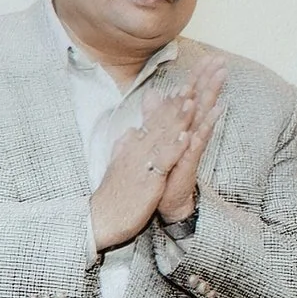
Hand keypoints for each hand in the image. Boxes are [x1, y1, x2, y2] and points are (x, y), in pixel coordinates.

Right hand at [90, 92, 192, 250]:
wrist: (102, 217)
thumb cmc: (114, 194)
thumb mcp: (120, 163)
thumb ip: (126, 145)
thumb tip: (132, 130)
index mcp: (133, 145)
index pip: (155, 120)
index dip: (171, 102)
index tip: (186, 84)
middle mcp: (137, 148)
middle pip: (161, 120)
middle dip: (179, 100)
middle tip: (194, 80)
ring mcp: (142, 162)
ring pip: (163, 135)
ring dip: (178, 116)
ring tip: (192, 98)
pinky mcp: (148, 179)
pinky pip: (163, 161)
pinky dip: (174, 147)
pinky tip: (186, 136)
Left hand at [158, 56, 225, 224]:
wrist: (166, 200)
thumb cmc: (166, 170)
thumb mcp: (157, 137)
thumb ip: (156, 115)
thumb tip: (153, 94)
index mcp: (182, 127)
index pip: (192, 96)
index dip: (199, 76)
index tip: (209, 56)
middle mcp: (190, 133)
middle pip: (202, 101)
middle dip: (211, 79)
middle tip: (222, 60)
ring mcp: (192, 145)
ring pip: (204, 116)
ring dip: (213, 96)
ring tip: (222, 77)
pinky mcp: (190, 160)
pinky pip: (200, 141)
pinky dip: (206, 127)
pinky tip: (215, 113)